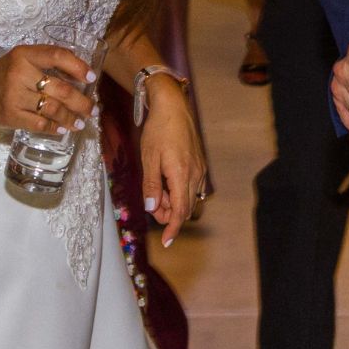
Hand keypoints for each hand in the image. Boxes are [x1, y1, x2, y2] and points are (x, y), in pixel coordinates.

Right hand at [0, 44, 97, 135]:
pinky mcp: (9, 115)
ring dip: (71, 118)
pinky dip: (54, 127)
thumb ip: (44, 64)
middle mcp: (19, 73)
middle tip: (93, 108)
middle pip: (60, 89)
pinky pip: (39, 123)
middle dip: (81, 101)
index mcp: (24, 54)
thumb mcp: (19, 60)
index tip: (92, 78)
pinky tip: (63, 129)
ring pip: (53, 109)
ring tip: (81, 122)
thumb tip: (79, 77)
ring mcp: (13, 95)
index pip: (58, 56)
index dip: (78, 67)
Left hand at [139, 79, 205, 246]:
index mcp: (181, 174)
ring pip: (189, 197)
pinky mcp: (199, 164)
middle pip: (185, 207)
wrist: (173, 107)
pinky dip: (179, 191)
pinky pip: (192, 186)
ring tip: (157, 189)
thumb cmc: (158, 130)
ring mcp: (199, 169)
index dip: (173, 228)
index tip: (166, 241)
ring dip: (174, 202)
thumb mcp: (148, 159)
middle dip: (169, 213)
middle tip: (152, 204)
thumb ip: (152, 186)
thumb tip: (154, 208)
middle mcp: (195, 174)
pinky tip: (167, 181)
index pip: (180, 211)